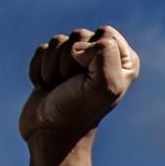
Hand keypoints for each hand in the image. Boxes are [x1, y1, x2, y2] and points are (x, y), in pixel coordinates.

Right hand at [19, 26, 139, 149]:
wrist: (50, 133)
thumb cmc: (79, 110)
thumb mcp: (104, 86)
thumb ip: (105, 54)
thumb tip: (78, 46)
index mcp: (124, 61)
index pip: (105, 32)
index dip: (92, 52)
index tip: (89, 78)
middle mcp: (103, 58)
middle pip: (79, 34)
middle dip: (70, 59)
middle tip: (72, 84)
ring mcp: (77, 61)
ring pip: (59, 40)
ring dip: (53, 66)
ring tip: (59, 87)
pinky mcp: (53, 64)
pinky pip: (42, 49)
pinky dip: (40, 69)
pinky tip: (47, 87)